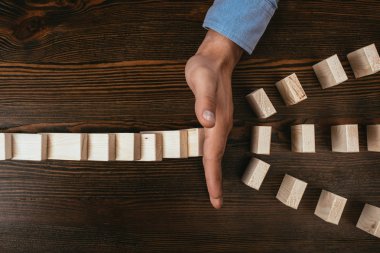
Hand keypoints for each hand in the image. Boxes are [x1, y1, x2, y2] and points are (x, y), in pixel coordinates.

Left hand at [185, 30, 242, 208]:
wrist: (215, 58)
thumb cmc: (205, 69)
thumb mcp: (202, 80)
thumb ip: (203, 101)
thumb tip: (206, 122)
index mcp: (218, 122)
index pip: (213, 155)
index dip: (213, 177)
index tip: (215, 197)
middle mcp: (221, 125)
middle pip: (216, 158)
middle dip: (215, 181)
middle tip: (215, 201)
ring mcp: (219, 122)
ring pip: (215, 152)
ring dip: (214, 171)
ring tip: (213, 187)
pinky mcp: (215, 118)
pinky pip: (213, 143)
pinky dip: (211, 157)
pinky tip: (208, 160)